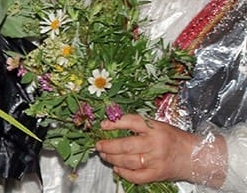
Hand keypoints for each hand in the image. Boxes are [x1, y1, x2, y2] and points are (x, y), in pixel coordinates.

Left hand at [96, 114, 216, 185]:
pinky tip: (117, 168)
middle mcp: (155, 144)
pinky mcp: (158, 174)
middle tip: (99, 145)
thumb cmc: (176, 140)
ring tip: (104, 155)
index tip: (103, 125)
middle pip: (125, 145)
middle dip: (108, 145)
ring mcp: (156, 161)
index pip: (131, 122)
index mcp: (156, 129)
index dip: (115, 123)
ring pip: (128, 161)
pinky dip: (124, 173)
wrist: (197, 157)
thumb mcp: (160, 126)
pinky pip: (136, 176)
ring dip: (112, 158)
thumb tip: (113, 124)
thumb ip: (140, 126)